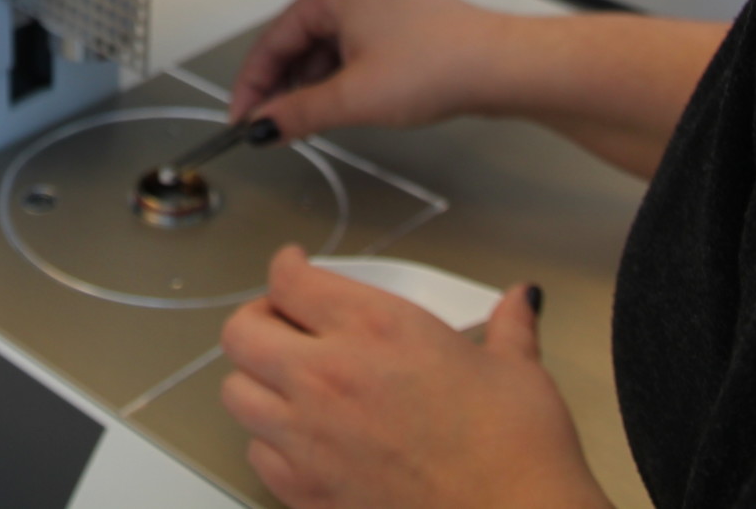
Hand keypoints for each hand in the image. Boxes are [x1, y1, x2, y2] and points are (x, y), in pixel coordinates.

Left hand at [219, 246, 611, 508]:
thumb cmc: (516, 453)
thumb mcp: (516, 370)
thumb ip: (507, 327)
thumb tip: (519, 302)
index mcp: (376, 328)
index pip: (289, 280)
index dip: (286, 268)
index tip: (294, 270)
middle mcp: (329, 376)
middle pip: (242, 332)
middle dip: (258, 321)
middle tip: (284, 324)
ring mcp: (311, 438)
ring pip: (236, 393)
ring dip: (256, 381)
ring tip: (287, 383)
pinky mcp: (307, 491)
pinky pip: (257, 455)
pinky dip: (270, 443)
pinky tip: (304, 440)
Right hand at [229, 0, 504, 139]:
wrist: (502, 66)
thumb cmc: (441, 64)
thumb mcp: (353, 98)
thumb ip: (298, 113)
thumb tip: (264, 125)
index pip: (273, 39)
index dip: (252, 85)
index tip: (242, 117)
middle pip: (299, 40)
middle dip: (283, 86)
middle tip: (272, 125)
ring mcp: (383, 2)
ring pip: (329, 46)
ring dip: (314, 84)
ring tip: (310, 121)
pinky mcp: (404, 21)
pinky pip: (356, 49)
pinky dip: (343, 77)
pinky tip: (344, 104)